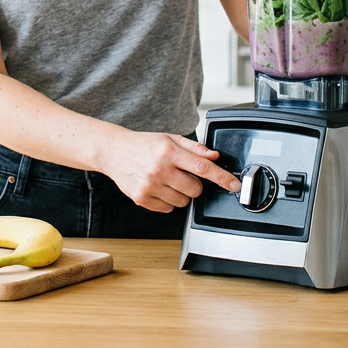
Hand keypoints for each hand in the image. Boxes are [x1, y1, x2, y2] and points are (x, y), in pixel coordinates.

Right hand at [98, 130, 240, 212]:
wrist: (114, 151)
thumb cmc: (143, 144)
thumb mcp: (170, 138)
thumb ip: (194, 148)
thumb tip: (215, 157)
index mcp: (169, 151)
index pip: (203, 168)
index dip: (222, 178)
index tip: (234, 185)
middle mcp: (159, 169)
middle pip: (195, 190)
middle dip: (195, 185)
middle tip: (182, 175)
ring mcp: (150, 186)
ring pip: (183, 202)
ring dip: (181, 194)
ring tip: (168, 181)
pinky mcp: (141, 199)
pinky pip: (168, 209)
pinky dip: (168, 201)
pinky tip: (158, 188)